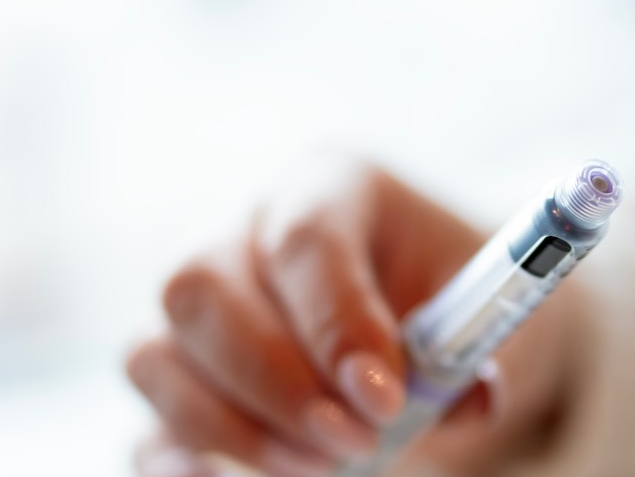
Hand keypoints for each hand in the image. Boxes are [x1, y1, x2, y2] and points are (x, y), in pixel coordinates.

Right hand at [126, 154, 575, 475]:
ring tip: (323, 467)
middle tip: (352, 443)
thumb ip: (472, 355)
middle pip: (201, 289)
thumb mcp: (488, 317)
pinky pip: (146, 420)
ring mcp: (196, 302)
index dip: (337, 322)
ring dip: (232, 426)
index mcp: (328, 186)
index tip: (386, 396)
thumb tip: (468, 402)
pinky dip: (183, 460)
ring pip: (155, 355)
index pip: (305, 236)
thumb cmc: (459, 304)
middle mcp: (240, 228)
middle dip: (275, 383)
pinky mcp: (175, 375)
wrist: (440, 323)